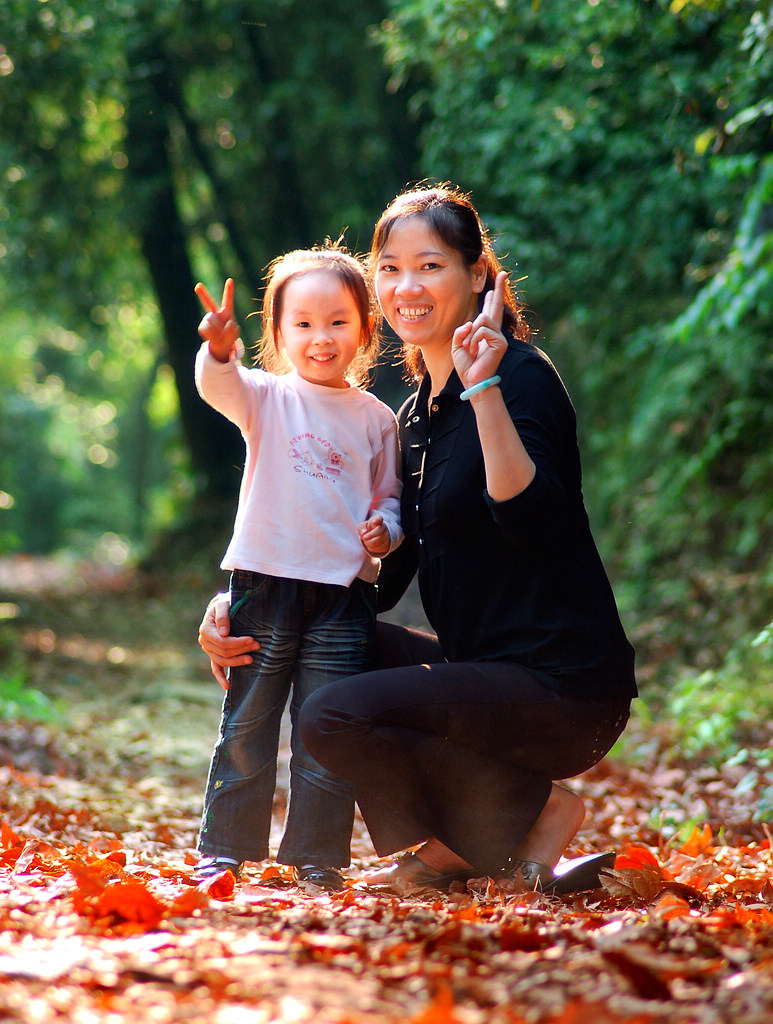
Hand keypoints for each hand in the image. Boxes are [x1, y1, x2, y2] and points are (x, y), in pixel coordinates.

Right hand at [195, 278, 240, 362]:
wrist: (220, 346)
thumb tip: (226, 325)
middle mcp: (216, 314)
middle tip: (198, 286)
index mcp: (226, 312)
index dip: (229, 291)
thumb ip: (232, 330)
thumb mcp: (234, 334)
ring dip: (218, 331)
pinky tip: (214, 338)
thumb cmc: (228, 337)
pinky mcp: (202, 327)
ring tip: (220, 336)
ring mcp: (208, 320)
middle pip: (209, 303)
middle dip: (203, 294)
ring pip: (212, 322)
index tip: (230, 280)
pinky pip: (208, 330)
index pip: (228, 300)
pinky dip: (213, 336)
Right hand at [197, 593, 259, 690]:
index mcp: (206, 630)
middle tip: (258, 646)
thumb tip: (224, 632)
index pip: (223, 642)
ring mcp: (209, 650)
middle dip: (242, 650)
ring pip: (223, 660)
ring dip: (237, 661)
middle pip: (225, 652)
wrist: (222, 606)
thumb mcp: (223, 604)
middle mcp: (205, 642)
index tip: (252, 640)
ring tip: (251, 658)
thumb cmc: (224, 603)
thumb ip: (222, 616)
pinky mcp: (214, 654)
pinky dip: (221, 677)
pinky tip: (228, 686)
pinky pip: (215, 668)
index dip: (238, 643)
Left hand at [358, 515, 390, 556]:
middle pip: (379, 531)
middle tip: (364, 538)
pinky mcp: (387, 545)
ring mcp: (387, 536)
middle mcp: (384, 527)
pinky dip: (372, 548)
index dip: (376, 520)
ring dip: (369, 543)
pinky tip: (371, 545)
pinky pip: (378, 548)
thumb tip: (363, 532)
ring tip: (366, 541)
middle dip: (371, 535)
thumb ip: (362, 527)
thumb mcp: (363, 526)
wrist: (375, 537)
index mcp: (378, 520)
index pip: (379, 519)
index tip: (373, 522)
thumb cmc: (368, 529)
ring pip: (377, 541)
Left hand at [451, 271, 507, 387]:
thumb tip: (472, 323)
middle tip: (504, 274)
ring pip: (482, 319)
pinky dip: (473, 340)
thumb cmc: (466, 365)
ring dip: (471, 334)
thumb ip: (462, 330)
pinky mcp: (500, 342)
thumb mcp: (458, 344)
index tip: (497, 283)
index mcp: (484, 331)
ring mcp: (498, 336)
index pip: (489, 310)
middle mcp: (494, 331)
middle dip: (499, 289)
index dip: (493, 296)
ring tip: (470, 348)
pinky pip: (482, 330)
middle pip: (496, 306)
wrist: (473, 381)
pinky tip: (475, 351)